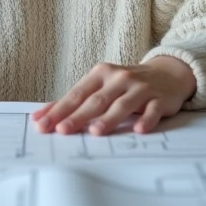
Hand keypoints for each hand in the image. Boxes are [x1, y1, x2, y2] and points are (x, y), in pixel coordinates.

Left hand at [31, 57, 196, 135]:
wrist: (167, 73)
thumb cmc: (125, 85)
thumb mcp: (100, 86)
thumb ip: (73, 101)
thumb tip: (39, 117)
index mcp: (100, 74)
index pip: (76, 94)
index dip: (59, 110)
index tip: (43, 125)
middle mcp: (119, 78)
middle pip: (96, 100)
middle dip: (78, 116)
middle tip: (62, 130)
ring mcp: (140, 88)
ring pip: (122, 104)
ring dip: (109, 118)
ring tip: (95, 131)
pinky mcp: (159, 99)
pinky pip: (152, 110)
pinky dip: (146, 119)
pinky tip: (139, 129)